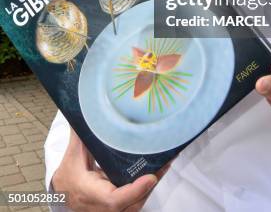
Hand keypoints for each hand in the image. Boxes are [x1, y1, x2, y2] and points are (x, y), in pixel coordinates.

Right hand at [52, 128, 166, 210]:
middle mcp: (103, 207)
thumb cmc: (69, 175)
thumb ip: (80, 134)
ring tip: (167, 161)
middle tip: (166, 161)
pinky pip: (137, 200)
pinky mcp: (120, 207)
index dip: (134, 190)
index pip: (114, 200)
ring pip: (137, 203)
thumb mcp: (73, 154)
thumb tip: (86, 109)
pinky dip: (148, 186)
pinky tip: (159, 169)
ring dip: (152, 184)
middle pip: (133, 202)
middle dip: (150, 183)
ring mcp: (113, 210)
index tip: (150, 177)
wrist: (64, 192)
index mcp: (90, 193)